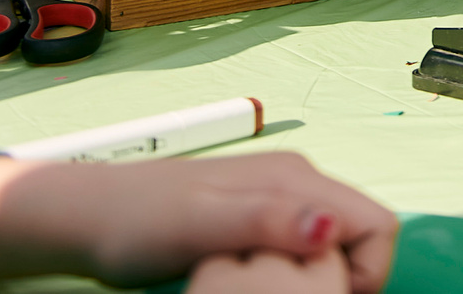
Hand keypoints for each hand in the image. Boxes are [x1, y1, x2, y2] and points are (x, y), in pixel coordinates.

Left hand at [0, 153, 396, 292]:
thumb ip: (266, 223)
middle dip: (344, 277)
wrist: (86, 217)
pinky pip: (303, 245)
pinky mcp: (257, 214)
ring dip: (317, 277)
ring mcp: (277, 196)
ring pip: (334, 242)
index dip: (367, 273)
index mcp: (295, 180)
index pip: (377, 224)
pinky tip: (254, 285)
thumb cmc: (138, 223)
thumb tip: (328, 230)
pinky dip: (295, 273)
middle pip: (360, 233)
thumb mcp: (199, 229)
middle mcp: (296, 181)